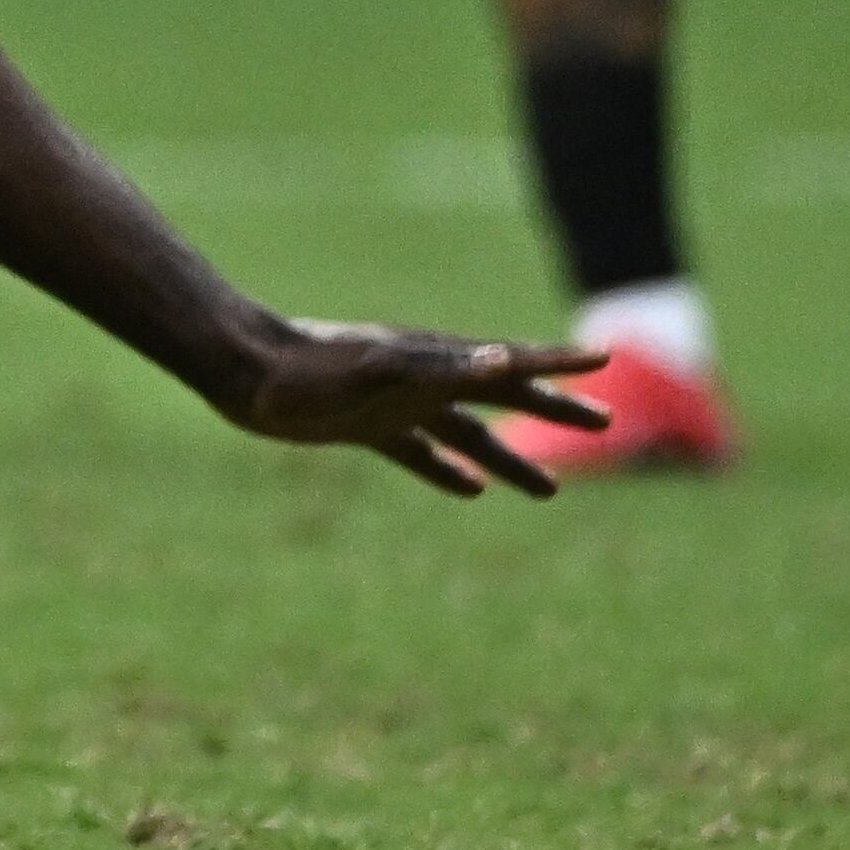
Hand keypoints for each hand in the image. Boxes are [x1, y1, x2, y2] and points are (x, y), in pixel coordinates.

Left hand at [217, 317, 605, 497]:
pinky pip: (418, 452)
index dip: (557, 363)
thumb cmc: (308, 370)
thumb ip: (441, 367)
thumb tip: (504, 360)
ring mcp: (393, 403)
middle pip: (500, 395)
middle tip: (606, 423)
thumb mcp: (380, 369)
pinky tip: (470, 492)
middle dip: (552, 410)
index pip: (509, 364)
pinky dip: (449, 471)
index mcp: (435, 363)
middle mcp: (421, 379)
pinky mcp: (363, 427)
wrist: (243, 370)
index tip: (602, 357)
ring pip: (467, 433)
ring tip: (551, 491)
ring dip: (510, 457)